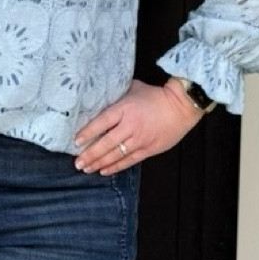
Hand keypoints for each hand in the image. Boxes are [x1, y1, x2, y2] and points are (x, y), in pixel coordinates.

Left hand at [74, 78, 202, 175]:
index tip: (76, 142)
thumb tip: (102, 96)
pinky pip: (129, 161)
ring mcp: (140, 139)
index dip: (88, 133)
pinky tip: (104, 171)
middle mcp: (130, 126)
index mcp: (125, 109)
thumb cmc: (156, 95)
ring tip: (86, 168)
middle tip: (77, 162)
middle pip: (106, 143)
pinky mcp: (148, 149)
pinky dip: (116, 167)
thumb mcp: (134, 88)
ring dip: (99, 163)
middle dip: (90, 154)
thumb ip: (118, 95)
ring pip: (116, 155)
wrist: (182, 106)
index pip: (102, 122)